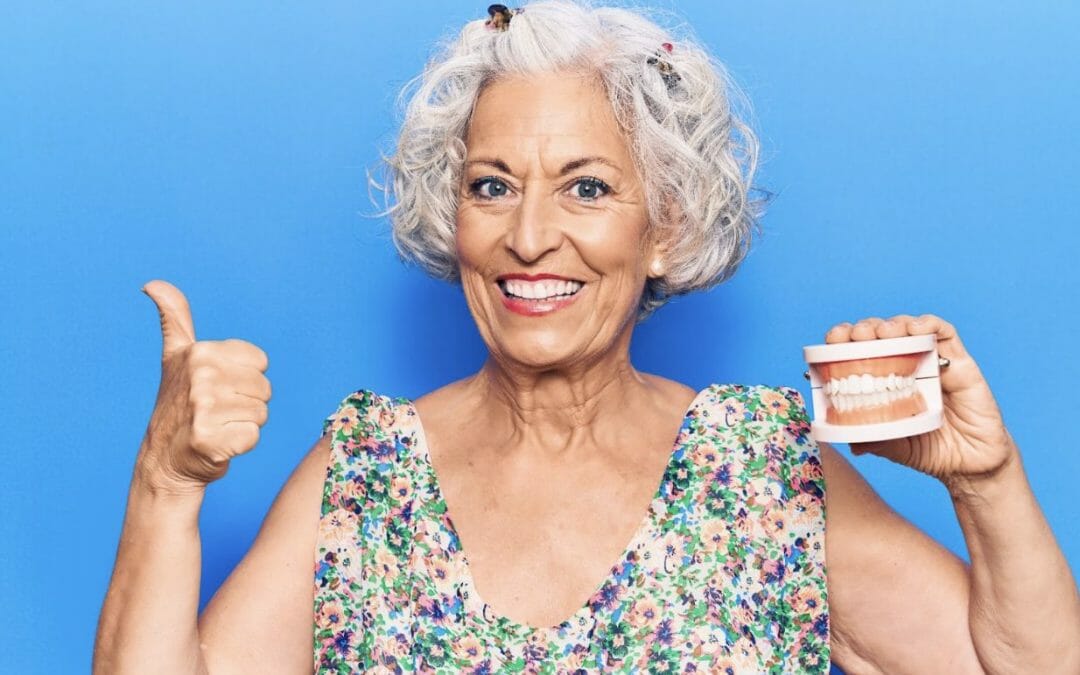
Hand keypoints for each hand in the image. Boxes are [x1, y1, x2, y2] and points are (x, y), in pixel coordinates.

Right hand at [136, 280, 270, 493]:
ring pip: (261, 413)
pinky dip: (241, 445)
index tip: (218, 387)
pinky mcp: (210, 441)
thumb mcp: (175, 356)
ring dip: (244, 424)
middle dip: (246, 403)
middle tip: (217, 412)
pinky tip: (218, 445)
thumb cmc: (178, 404)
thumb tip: (153, 284)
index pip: (260, 363)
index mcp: (200, 352)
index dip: (245, 378)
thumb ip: (175, 317)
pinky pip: (253, 437)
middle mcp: (201, 376)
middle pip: (264, 388)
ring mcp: (204, 409)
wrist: (164, 460)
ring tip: (217, 426)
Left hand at [824, 314, 1016, 483]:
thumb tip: (844, 441)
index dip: (845, 340)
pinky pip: (947, 334)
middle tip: (855, 335)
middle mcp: (907, 366)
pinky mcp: (961, 363)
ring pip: (910, 328)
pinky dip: (929, 324)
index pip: (861, 350)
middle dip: (865, 328)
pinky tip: (916, 329)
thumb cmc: (930, 451)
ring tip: (882, 333)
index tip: (834, 339)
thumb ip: (872, 440)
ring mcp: (933, 362)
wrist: (971, 466)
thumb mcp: (893, 447)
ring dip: (893, 324)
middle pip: (882, 334)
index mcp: (885, 381)